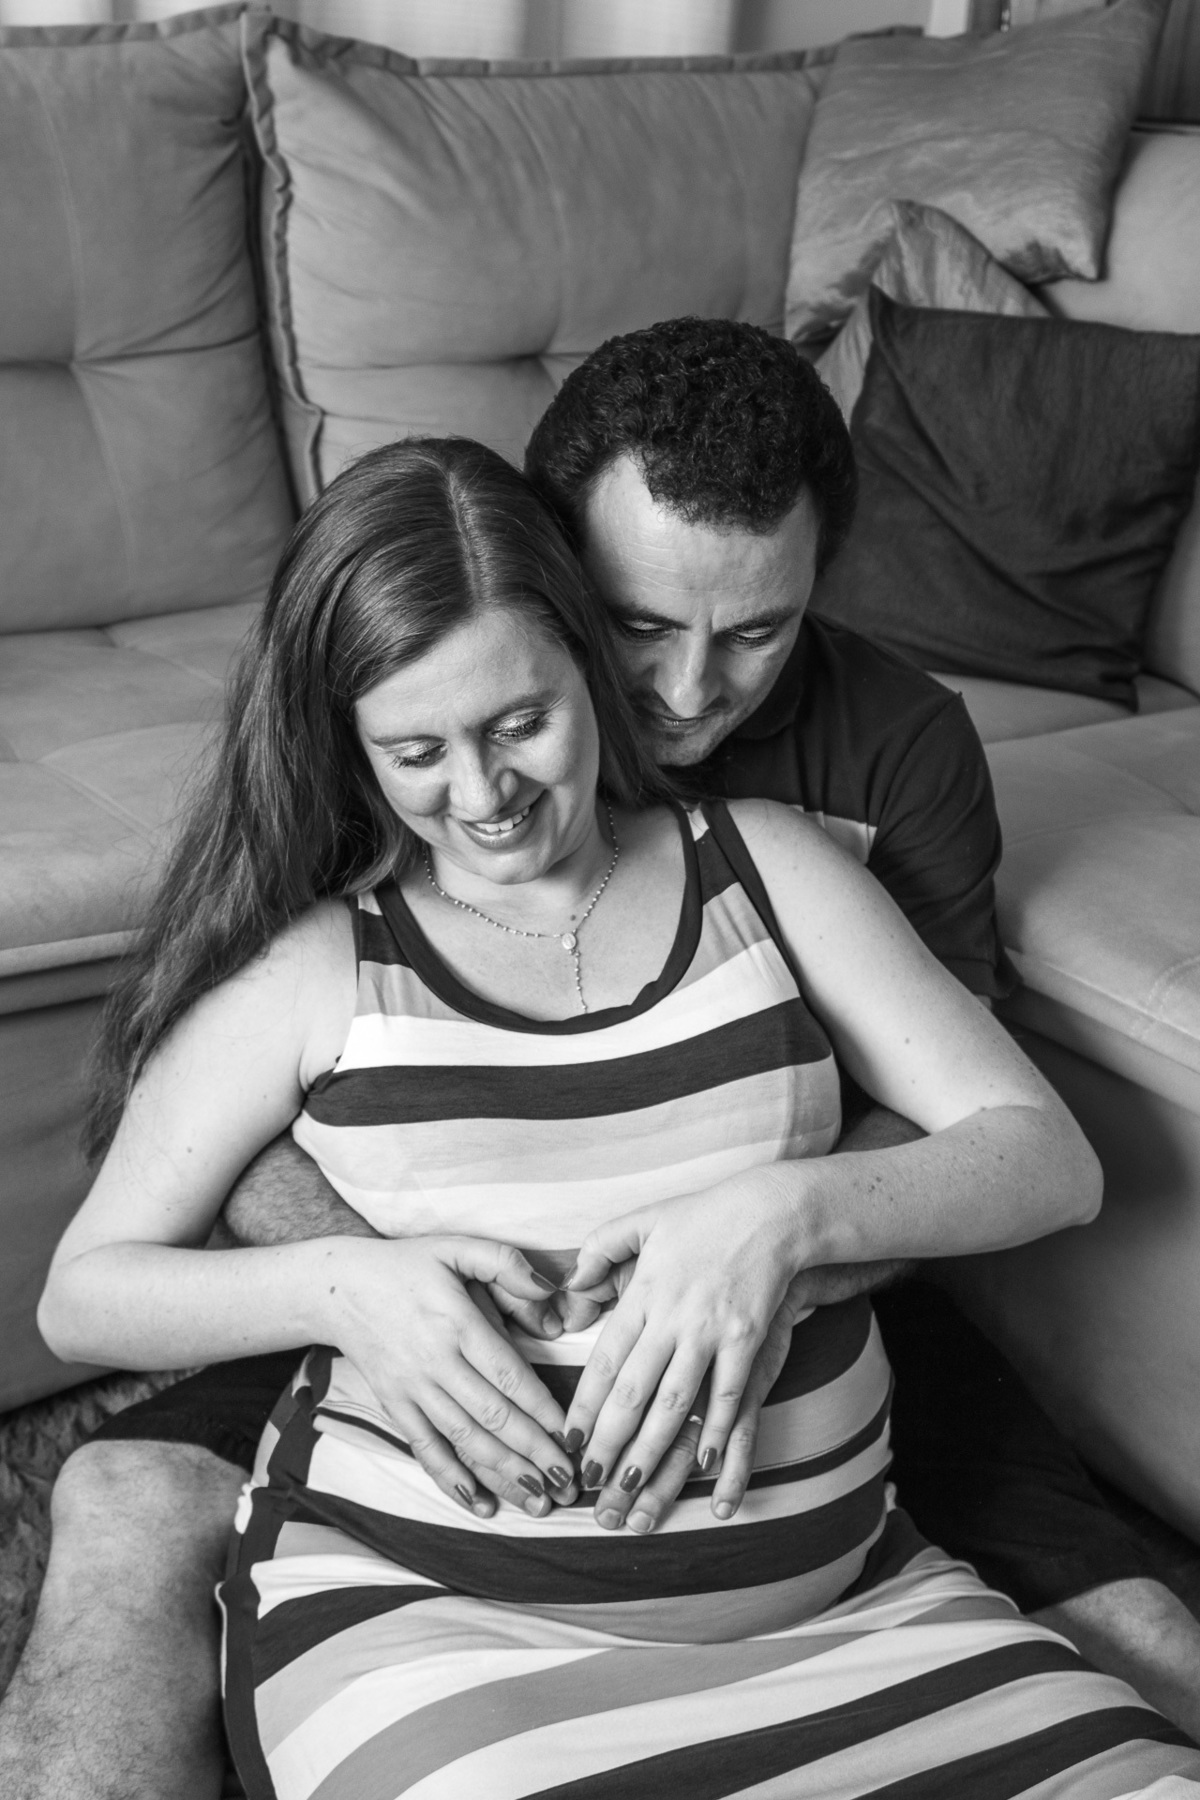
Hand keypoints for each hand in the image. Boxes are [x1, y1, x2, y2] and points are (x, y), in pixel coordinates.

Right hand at [320, 1235, 578, 1519]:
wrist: (338, 1288)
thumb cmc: (408, 1266)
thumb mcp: (457, 1247)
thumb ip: (506, 1262)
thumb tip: (549, 1290)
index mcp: (457, 1322)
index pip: (508, 1376)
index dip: (542, 1410)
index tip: (572, 1436)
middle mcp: (435, 1362)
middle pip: (492, 1416)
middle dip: (534, 1453)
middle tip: (569, 1482)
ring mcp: (412, 1389)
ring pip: (464, 1440)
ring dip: (503, 1474)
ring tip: (539, 1502)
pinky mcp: (394, 1406)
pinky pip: (426, 1449)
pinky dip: (452, 1480)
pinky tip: (481, 1504)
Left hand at [562, 1171, 803, 1512]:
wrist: (770, 1211)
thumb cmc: (703, 1217)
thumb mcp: (643, 1220)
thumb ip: (601, 1250)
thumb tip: (572, 1283)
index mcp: (644, 1292)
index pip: (605, 1359)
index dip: (585, 1404)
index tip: (568, 1438)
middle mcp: (672, 1316)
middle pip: (634, 1390)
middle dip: (609, 1440)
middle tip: (590, 1479)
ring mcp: (711, 1330)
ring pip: (675, 1401)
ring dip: (653, 1448)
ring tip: (632, 1485)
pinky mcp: (748, 1338)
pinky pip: (729, 1393)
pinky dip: (715, 1430)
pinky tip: (703, 1464)